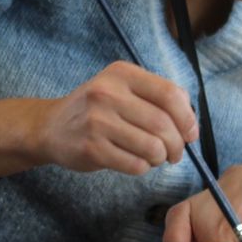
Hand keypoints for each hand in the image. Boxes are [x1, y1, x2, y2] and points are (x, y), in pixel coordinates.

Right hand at [30, 61, 198, 174]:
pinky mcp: (92, 149)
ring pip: (152, 148)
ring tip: (155, 157)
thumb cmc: (97, 109)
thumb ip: (155, 98)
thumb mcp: (121, 88)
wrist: (51, 127)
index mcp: (122, 74)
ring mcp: (97, 121)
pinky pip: (135, 165)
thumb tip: (191, 126)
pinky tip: (136, 162)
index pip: (170, 94)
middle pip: (163, 124)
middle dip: (177, 145)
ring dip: (160, 158)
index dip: (188, 118)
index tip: (190, 134)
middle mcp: (108, 93)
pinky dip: (143, 168)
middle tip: (175, 153)